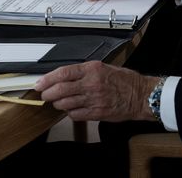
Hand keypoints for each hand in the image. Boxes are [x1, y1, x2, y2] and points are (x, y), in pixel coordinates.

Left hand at [34, 61, 159, 121]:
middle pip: (60, 89)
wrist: (141, 95)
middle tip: (44, 95)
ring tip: (58, 102)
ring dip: (58, 104)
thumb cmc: (124, 81)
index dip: (48, 79)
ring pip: (65, 103)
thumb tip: (63, 76)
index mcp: (92, 69)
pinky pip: (75, 114)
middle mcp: (92, 83)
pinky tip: (72, 109)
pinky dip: (70, 113)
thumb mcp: (103, 67)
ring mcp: (94, 99)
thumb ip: (84, 72)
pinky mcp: (97, 113)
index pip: (63, 73)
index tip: (40, 83)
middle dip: (48, 93)